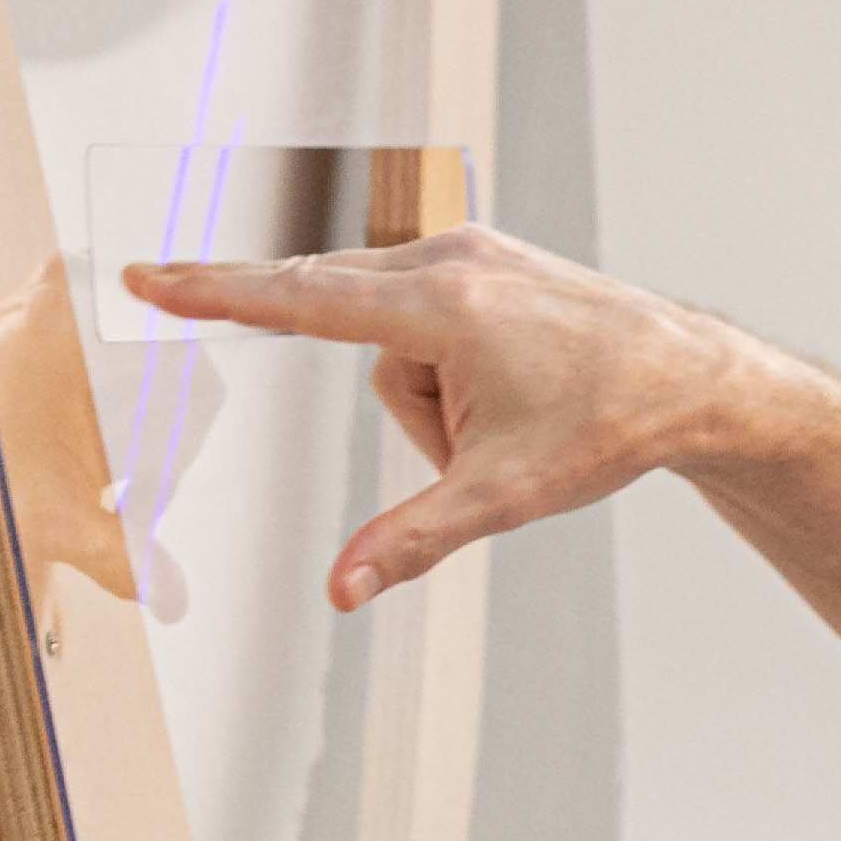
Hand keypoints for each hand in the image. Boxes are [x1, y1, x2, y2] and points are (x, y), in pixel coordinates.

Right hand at [124, 227, 777, 609]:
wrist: (695, 381)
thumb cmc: (608, 428)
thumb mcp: (505, 496)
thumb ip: (408, 539)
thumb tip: (338, 591)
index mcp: (441, 304)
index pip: (297, 299)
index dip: (213, 294)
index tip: (145, 277)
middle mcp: (447, 258)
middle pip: (347, 331)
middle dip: (407, 409)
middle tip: (483, 443)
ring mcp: (469, 250)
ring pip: (388, 334)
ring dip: (427, 393)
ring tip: (507, 422)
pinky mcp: (484, 256)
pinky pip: (421, 315)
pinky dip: (444, 365)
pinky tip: (512, 389)